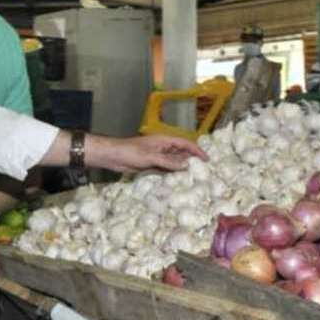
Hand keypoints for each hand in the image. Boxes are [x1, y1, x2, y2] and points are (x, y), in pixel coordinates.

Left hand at [88, 134, 207, 172]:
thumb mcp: (151, 157)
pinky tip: (178, 179)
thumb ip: (169, 162)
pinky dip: (172, 173)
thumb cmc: (131, 152)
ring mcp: (157, 156)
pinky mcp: (151, 164)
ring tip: (194, 176)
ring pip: (174, 161)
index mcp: (164, 140)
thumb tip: (186, 166)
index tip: (207, 159)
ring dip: (182, 167)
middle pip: (181, 152)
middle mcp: (163, 147)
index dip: (197, 150)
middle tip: (203, 170)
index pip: (185, 143)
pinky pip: (166, 168)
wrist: (113, 156)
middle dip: (192, 159)